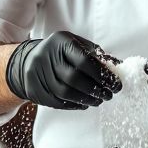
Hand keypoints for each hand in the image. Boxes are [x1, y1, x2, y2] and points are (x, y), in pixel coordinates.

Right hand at [5, 31, 121, 109]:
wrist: (28, 60)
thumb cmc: (61, 52)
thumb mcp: (77, 45)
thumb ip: (97, 55)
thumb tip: (118, 67)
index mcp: (61, 42)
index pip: (84, 60)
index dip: (102, 74)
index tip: (116, 84)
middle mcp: (47, 56)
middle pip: (74, 78)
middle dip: (96, 89)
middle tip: (110, 95)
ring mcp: (38, 74)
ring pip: (66, 93)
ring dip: (87, 99)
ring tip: (100, 100)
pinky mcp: (35, 90)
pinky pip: (58, 102)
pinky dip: (75, 105)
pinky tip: (86, 103)